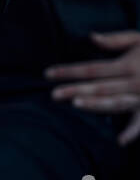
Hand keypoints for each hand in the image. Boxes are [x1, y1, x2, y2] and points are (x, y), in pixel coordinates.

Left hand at [46, 31, 139, 145]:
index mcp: (127, 64)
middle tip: (52, 95)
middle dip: (75, 89)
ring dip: (97, 104)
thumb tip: (92, 37)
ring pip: (117, 101)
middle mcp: (134, 80)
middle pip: (99, 86)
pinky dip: (134, 131)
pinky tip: (120, 141)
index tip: (48, 74)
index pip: (91, 68)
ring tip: (76, 104)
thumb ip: (117, 40)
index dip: (69, 71)